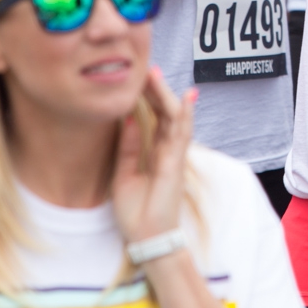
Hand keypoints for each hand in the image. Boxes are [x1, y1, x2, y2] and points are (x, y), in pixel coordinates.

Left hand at [112, 70, 195, 242]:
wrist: (146, 237)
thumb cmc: (136, 211)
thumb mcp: (124, 174)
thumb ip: (127, 148)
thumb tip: (126, 120)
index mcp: (155, 153)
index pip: (155, 119)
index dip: (148, 99)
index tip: (140, 80)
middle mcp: (167, 151)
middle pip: (165, 113)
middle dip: (157, 91)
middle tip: (148, 70)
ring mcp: (174, 156)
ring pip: (174, 118)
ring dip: (167, 96)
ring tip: (156, 75)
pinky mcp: (175, 164)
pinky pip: (181, 135)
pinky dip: (183, 116)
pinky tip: (183, 99)